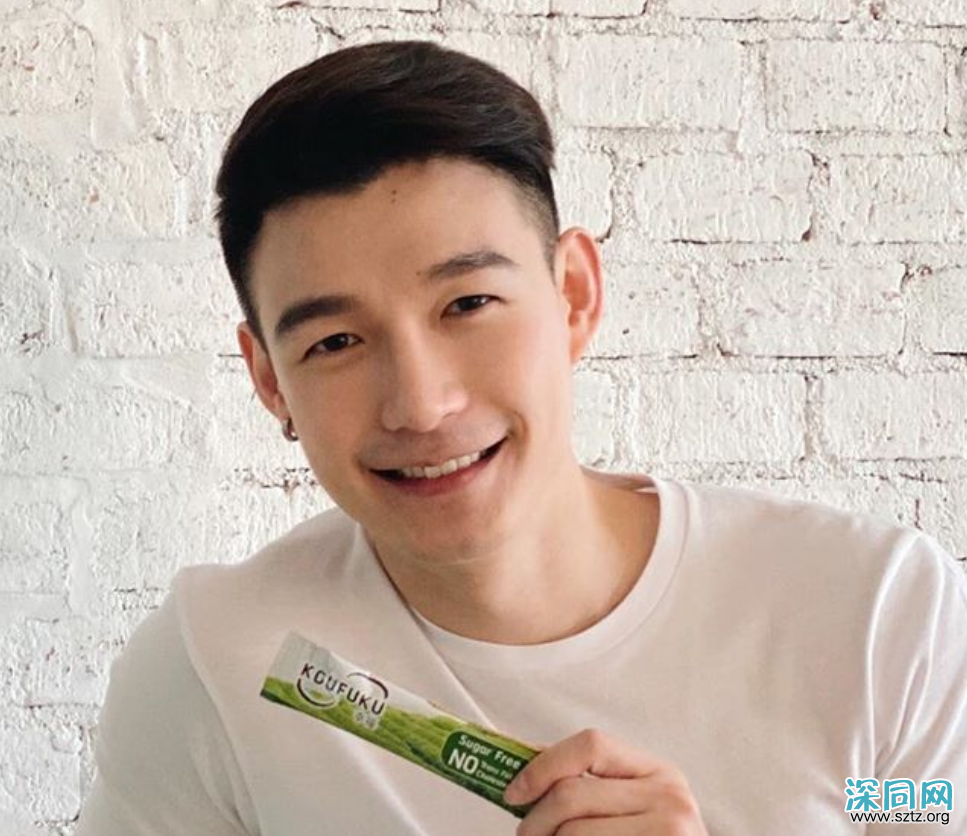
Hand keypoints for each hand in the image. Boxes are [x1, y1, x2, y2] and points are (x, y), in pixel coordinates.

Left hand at [503, 728, 707, 835]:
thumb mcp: (633, 803)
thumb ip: (588, 778)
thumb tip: (525, 759)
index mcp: (658, 771)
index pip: (591, 744)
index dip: (543, 765)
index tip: (514, 792)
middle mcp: (668, 798)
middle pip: (572, 794)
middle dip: (535, 818)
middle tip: (525, 834)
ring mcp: (667, 833)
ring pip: (574, 834)